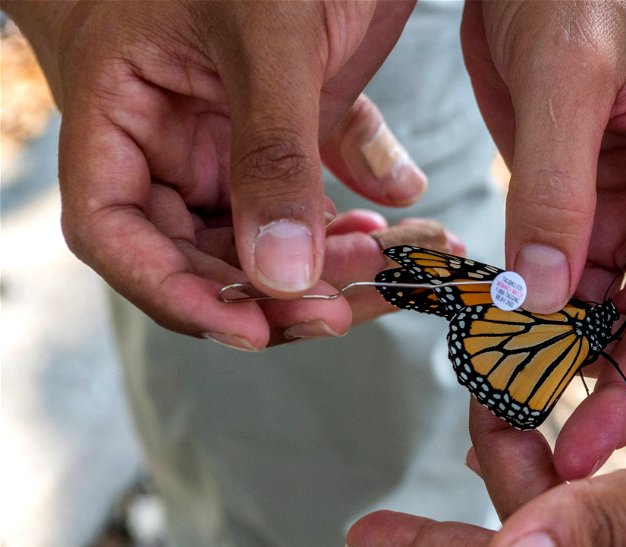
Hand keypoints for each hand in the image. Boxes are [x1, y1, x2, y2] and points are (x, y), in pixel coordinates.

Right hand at [4, 0, 423, 347]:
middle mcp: (172, 137)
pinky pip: (321, 190)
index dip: (174, 293)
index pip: (117, 232)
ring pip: (269, 235)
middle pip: (203, 252)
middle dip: (273, 294)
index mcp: (124, 111)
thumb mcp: (265, 36)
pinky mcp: (296, 123)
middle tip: (348, 308)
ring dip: (330, 264)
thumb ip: (271, 155)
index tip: (248, 328)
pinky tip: (406, 219)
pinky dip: (363, 216)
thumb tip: (282, 279)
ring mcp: (235, 136)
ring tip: (394, 266)